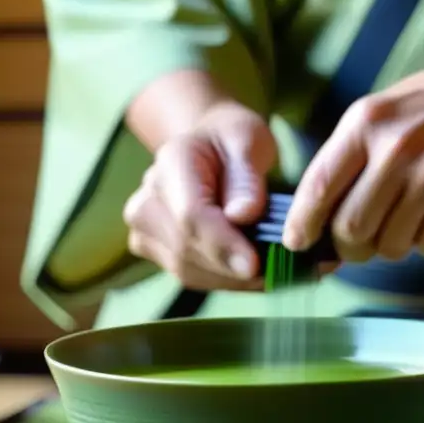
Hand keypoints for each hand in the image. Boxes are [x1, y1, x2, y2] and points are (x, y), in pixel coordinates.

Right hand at [122, 101, 276, 290]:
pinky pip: (191, 276)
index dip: (223, 244)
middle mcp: (147, 198)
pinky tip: (252, 274)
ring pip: (189, 270)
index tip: (256, 263)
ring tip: (271, 271)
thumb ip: (246, 178)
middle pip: (188, 249)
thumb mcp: (249, 142)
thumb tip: (243, 215)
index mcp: (171, 162)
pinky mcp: (152, 250)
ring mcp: (144, 228)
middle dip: (235, 267)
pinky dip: (226, 281)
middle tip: (279, 271)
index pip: (190, 215)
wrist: (207, 149)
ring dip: (234, 279)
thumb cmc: (233, 142)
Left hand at [282, 57, 423, 262]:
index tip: (298, 245)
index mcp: (369, 127)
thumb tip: (316, 226)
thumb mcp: (379, 113)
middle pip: (355, 234)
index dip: (302, 226)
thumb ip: (346, 161)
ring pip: (400, 248)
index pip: (319, 189)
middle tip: (367, 238)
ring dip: (406, 240)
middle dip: (354, 246)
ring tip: (422, 208)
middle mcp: (402, 155)